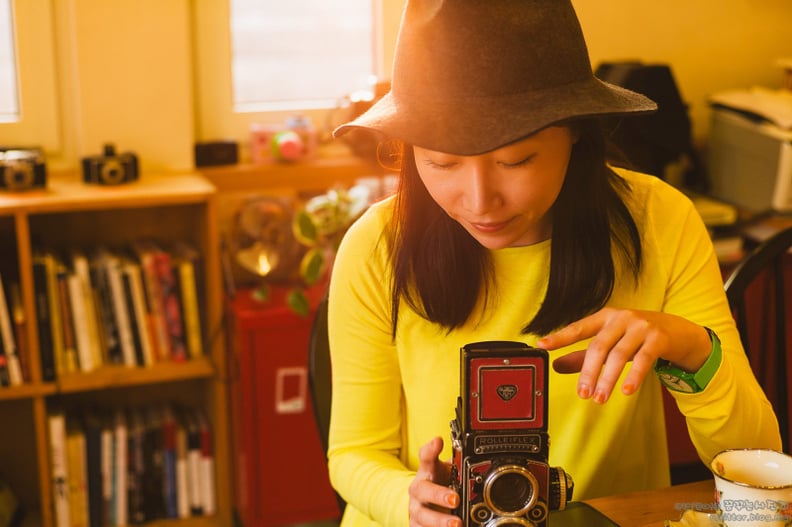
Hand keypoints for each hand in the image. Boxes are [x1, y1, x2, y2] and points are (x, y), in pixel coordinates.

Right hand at [408, 437, 460, 526]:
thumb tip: (480, 457)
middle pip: (422, 490)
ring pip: (422, 515)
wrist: (423, 505)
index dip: (431, 449)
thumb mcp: (449, 472)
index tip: (438, 441)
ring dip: (439, 521)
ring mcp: (416, 510)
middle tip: (455, 499)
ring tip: (457, 524)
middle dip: (438, 495)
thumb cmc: (440, 485)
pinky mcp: (416, 526)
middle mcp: (419, 490)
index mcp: (427, 472)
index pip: (426, 457)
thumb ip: (460, 465)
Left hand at [538, 308, 711, 403]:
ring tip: (599, 399)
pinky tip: (626, 391)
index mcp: (604, 317)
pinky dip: (634, 376)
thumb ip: (583, 355)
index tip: (542, 345)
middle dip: (588, 372)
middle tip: (581, 393)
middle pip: (599, 346)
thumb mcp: (610, 341)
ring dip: (608, 379)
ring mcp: (641, 327)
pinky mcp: (658, 338)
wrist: (678, 331)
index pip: (578, 328)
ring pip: (620, 355)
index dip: (560, 337)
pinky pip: (644, 359)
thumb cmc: (637, 336)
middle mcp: (621, 318)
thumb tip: (556, 366)